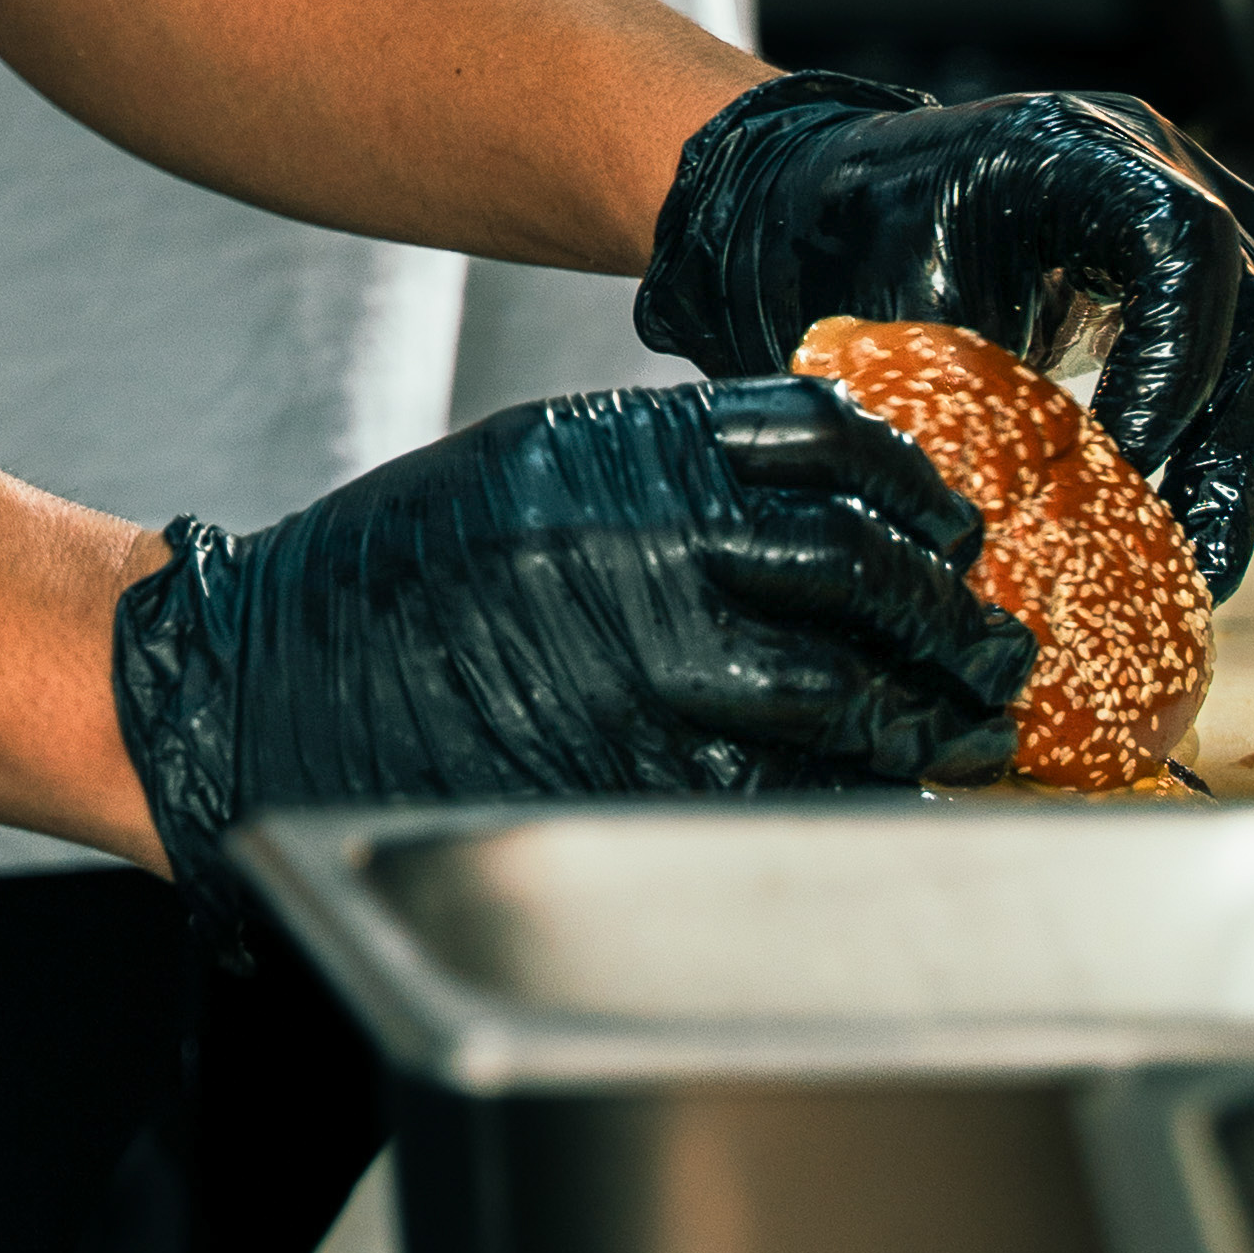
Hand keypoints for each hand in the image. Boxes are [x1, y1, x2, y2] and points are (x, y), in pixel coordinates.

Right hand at [107, 373, 1032, 935]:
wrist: (264, 688)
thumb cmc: (394, 575)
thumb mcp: (529, 465)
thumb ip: (664, 468)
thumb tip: (821, 497)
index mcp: (621, 457)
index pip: (829, 453)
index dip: (912, 494)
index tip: (949, 528)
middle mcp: (646, 556)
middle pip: (864, 582)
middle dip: (950, 624)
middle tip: (989, 651)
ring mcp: (640, 681)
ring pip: (844, 703)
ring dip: (921, 721)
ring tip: (955, 731)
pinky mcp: (624, 789)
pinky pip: (777, 798)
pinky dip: (844, 799)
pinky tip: (871, 795)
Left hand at [632, 69, 1253, 597]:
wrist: (814, 198)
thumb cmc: (838, 249)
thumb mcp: (890, 321)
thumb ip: (970, 410)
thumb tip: (1017, 550)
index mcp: (1069, 148)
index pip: (1188, 243)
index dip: (1178, 368)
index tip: (1129, 466)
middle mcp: (1154, 154)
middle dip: (1231, 448)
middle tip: (1191, 564)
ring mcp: (1193, 187)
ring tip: (1206, 549)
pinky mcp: (1208, 240)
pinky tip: (1226, 479)